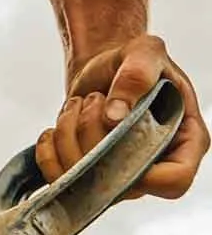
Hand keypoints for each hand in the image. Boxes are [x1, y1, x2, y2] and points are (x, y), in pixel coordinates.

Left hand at [36, 34, 207, 198]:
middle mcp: (150, 167)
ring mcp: (116, 177)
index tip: (122, 135)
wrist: (105, 71)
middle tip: (95, 100)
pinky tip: (59, 123)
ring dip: (69, 135)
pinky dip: (49, 148)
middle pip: (117, 181)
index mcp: (184, 143)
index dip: (148, 171)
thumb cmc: (134, 62)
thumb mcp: (145, 53)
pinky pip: (58, 179)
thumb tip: (114, 116)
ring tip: (80, 104)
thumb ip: (137, 76)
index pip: (175, 181)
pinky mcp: (85, 178)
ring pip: (82, 180)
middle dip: (94, 136)